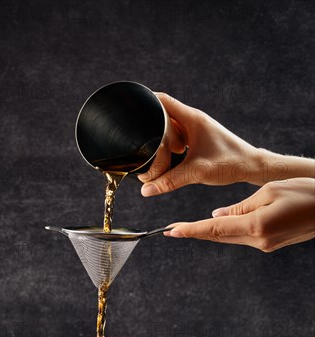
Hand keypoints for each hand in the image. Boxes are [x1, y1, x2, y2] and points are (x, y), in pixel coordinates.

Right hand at [139, 93, 314, 195]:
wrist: (251, 167)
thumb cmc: (231, 163)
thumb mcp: (197, 172)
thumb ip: (170, 181)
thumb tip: (147, 190)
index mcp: (192, 118)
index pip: (161, 100)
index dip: (144, 102)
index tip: (130, 112)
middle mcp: (192, 120)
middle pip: (161, 116)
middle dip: (150, 132)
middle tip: (145, 150)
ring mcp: (195, 129)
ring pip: (168, 129)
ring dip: (160, 142)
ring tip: (156, 158)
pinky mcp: (197, 139)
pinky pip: (176, 139)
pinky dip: (169, 148)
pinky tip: (169, 162)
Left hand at [164, 178, 314, 251]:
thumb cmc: (306, 193)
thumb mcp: (270, 192)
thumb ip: (240, 207)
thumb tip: (217, 217)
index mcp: (256, 226)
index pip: (214, 229)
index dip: (190, 230)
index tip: (170, 231)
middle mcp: (258, 241)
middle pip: (218, 237)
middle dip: (194, 233)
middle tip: (171, 231)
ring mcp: (266, 245)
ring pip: (229, 238)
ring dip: (209, 233)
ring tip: (187, 228)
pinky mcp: (271, 244)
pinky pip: (243, 237)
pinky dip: (227, 232)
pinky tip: (217, 226)